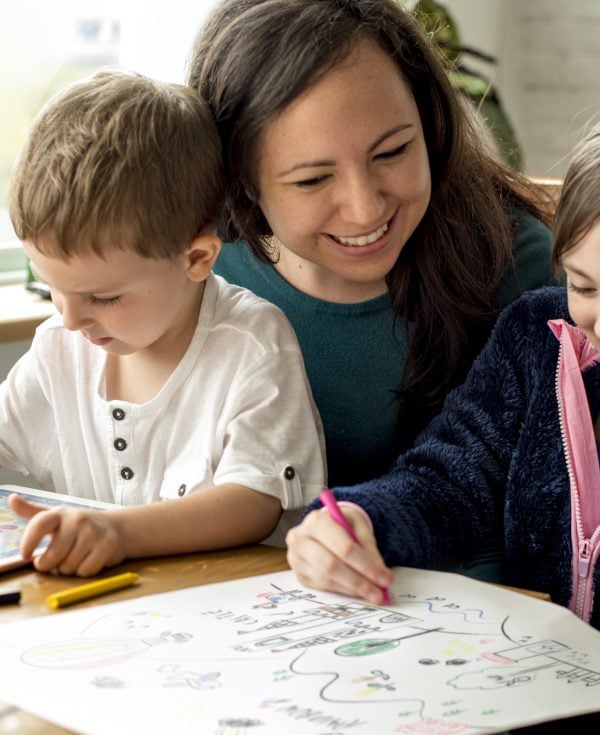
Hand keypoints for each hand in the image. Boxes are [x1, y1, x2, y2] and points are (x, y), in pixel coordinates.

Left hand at [8, 494, 125, 576]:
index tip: (25, 556)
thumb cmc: (80, 526)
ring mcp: (94, 532)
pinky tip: (89, 560)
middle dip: (49, 565)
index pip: (40, 523)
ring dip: (68, 569)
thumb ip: (32, 512)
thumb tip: (11, 498)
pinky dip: (85, 571)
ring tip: (76, 557)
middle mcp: (78, 520)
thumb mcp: (57, 517)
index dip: (29, 541)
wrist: (117, 527)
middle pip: (52, 555)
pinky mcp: (108, 546)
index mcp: (61, 513)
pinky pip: (85, 571)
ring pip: (68, 566)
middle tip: (53, 561)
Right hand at [286, 505, 392, 604]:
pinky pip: (321, 586)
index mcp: (317, 521)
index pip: (344, 547)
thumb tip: (381, 575)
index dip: (366, 566)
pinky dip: (341, 590)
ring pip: (325, 579)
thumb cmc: (342, 524)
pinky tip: (355, 591)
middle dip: (358, 582)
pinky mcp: (298, 573)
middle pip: (331, 565)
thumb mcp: (359, 527)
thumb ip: (369, 550)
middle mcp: (301, 538)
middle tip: (378, 593)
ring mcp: (296, 557)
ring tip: (371, 593)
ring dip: (351, 589)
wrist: (324, 525)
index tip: (385, 578)